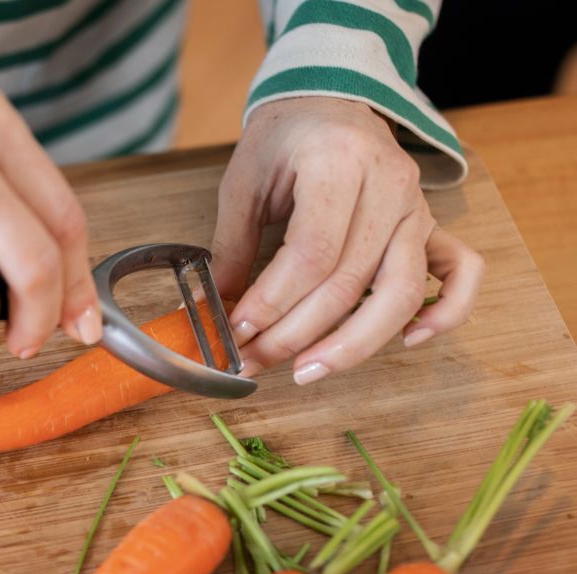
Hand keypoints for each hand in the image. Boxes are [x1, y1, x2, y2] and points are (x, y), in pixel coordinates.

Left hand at [210, 97, 483, 384]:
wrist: (329, 98)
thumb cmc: (284, 138)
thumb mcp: (243, 182)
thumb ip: (233, 247)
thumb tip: (215, 311)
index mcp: (338, 163)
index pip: (312, 253)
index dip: (273, 302)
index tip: (237, 332)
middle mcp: (388, 186)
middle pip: (350, 282)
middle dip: (297, 334)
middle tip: (253, 362)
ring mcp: (417, 208)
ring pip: (402, 292)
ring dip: (354, 344)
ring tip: (307, 372)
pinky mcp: (431, 225)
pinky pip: (461, 273)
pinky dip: (445, 311)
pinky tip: (409, 340)